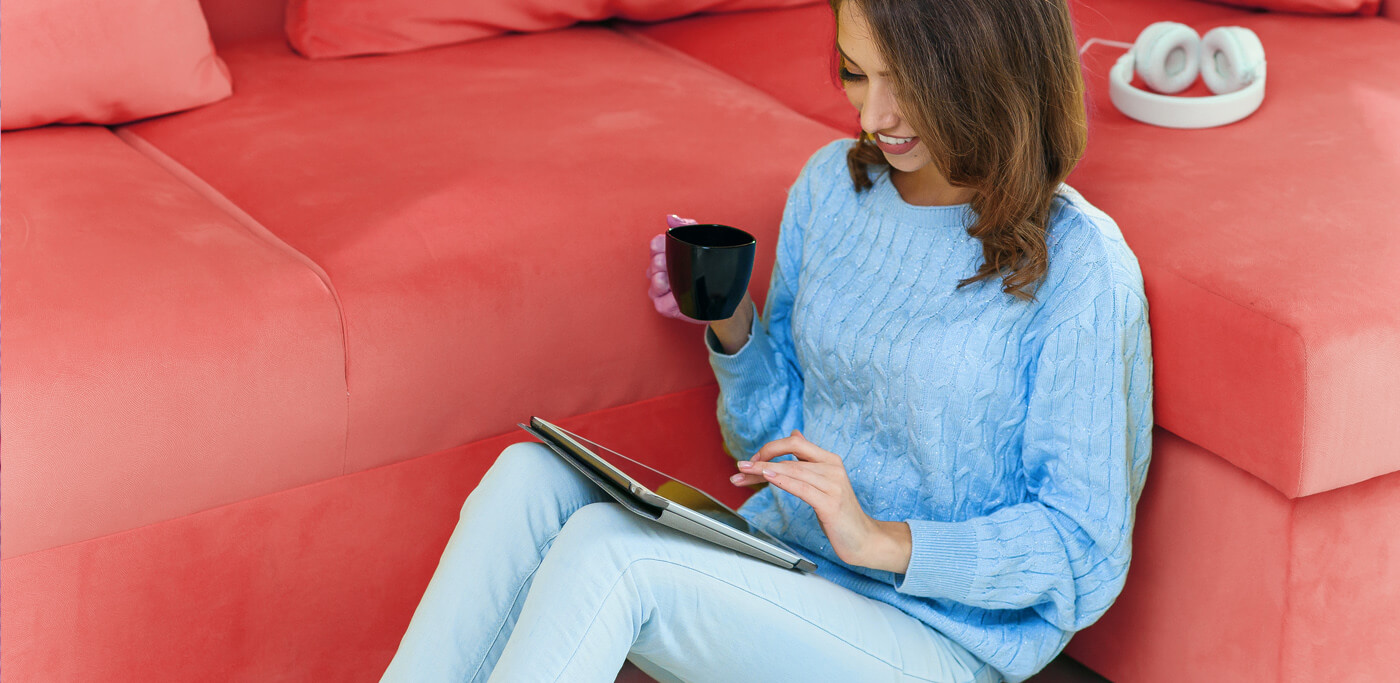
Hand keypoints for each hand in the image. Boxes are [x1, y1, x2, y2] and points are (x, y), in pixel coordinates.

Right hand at [646, 214, 706, 323]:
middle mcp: (658, 272)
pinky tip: (685, 297)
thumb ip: (686, 227)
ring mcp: (659, 290)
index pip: (655, 244)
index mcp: (663, 255)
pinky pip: (662, 303)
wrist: (724, 294)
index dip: (666, 246)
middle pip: (655, 262)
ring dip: (671, 281)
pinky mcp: (664, 307)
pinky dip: (674, 300)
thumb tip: (670, 218)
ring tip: (686, 283)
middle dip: (670, 263)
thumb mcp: (702, 242)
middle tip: (687, 268)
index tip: (681, 250)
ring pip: (655, 282)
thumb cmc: (710, 267)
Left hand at [729, 430, 884, 567]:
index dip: (771, 448)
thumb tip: (795, 434)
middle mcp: (832, 468)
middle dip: (761, 460)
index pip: (795, 443)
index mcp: (830, 460)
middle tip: (741, 466)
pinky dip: (782, 480)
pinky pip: (802, 488)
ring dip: (764, 471)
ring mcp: (833, 485)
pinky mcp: (831, 503)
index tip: (753, 460)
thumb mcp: (823, 480)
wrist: (864, 539)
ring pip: (793, 470)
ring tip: (745, 473)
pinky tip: (768, 477)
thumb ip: (808, 458)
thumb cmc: (840, 512)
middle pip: (790, 457)